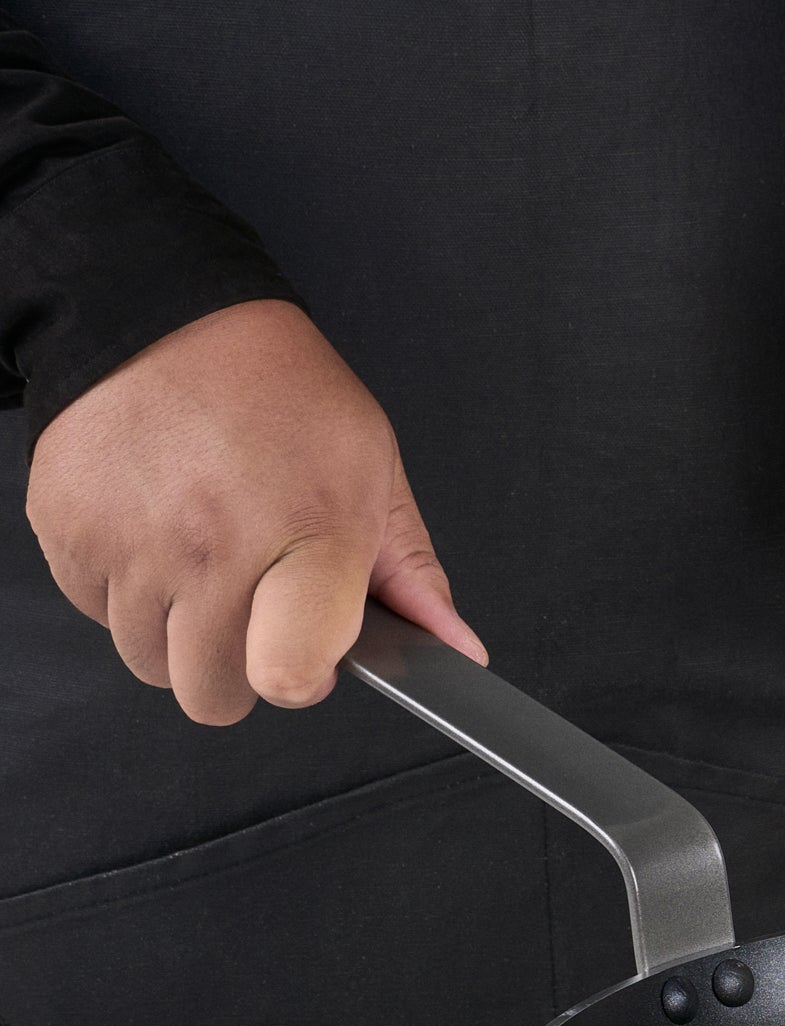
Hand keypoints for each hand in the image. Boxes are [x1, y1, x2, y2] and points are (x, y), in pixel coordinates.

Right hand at [25, 299, 483, 725]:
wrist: (161, 314)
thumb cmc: (281, 395)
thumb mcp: (374, 471)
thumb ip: (413, 575)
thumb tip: (460, 653)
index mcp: (307, 538)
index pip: (287, 675)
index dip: (301, 682)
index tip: (309, 659)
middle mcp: (210, 548)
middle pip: (213, 695)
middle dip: (239, 671)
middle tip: (256, 608)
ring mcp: (131, 543)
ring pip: (151, 664)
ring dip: (179, 637)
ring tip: (204, 564)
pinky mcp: (67, 531)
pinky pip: (97, 614)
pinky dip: (125, 596)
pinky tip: (155, 539)